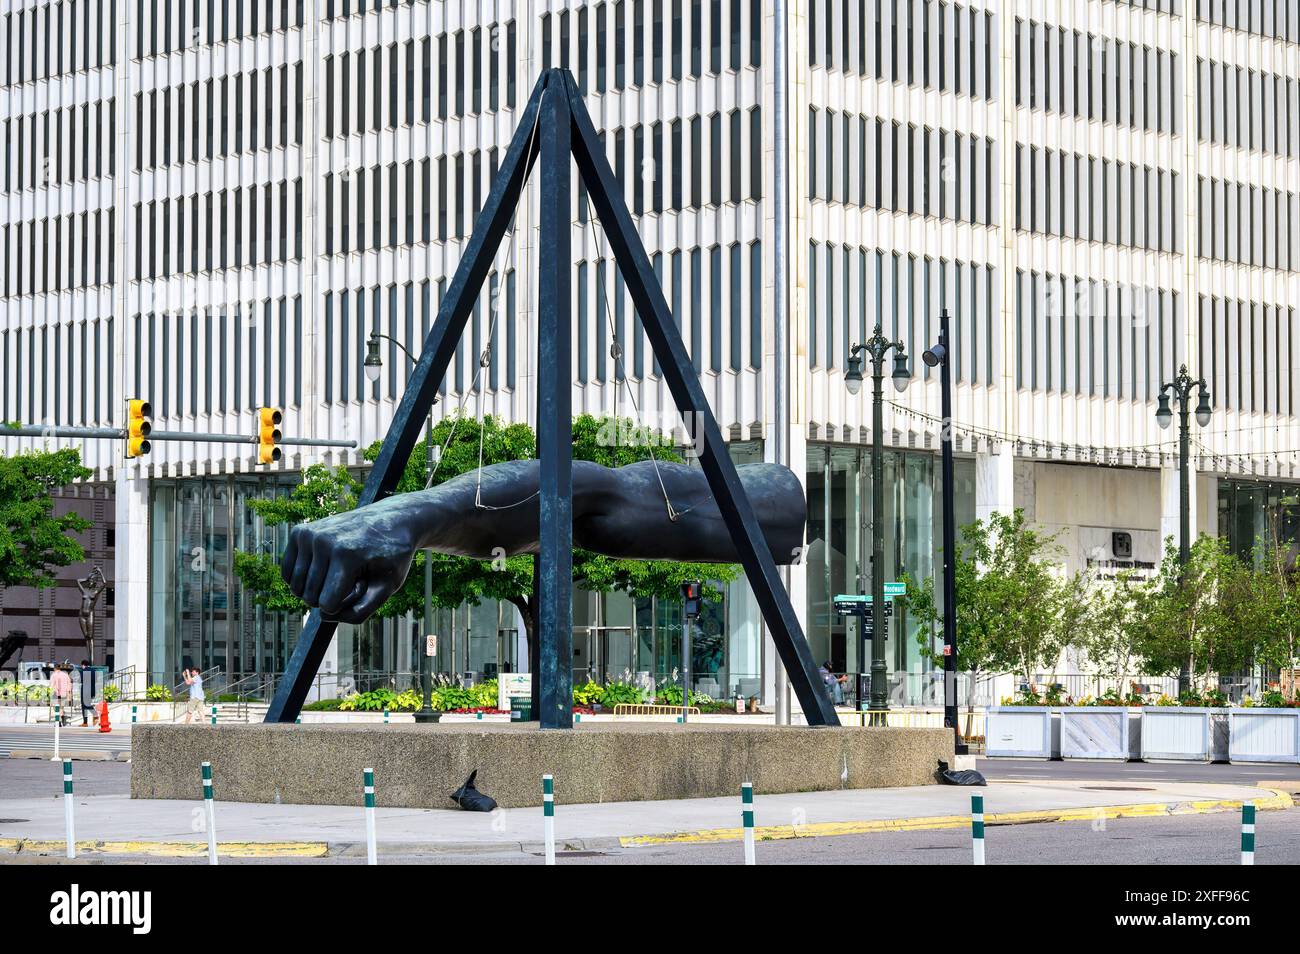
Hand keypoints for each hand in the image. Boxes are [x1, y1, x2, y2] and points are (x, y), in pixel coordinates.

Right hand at [280, 505, 419, 623]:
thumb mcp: (388, 587)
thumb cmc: (392, 556)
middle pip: (311, 598)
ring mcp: (309, 534)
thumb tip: (323, 616)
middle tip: (356, 572)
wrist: (392, 518)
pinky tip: (325, 566)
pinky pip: (287, 573)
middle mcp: (323, 541)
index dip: (346, 602)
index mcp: (346, 554)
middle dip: (333, 594)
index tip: (364, 582)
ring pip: (297, 588)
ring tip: (343, 567)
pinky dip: (304, 579)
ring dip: (320, 587)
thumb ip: (360, 612)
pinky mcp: (299, 532)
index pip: (327, 605)